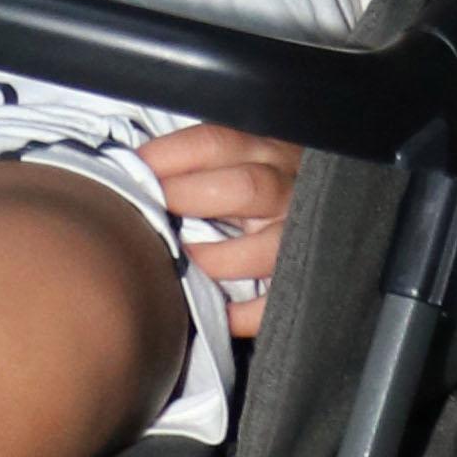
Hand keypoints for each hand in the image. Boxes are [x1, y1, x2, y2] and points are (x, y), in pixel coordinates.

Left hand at [144, 120, 301, 338]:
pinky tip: (219, 313)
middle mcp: (289, 188)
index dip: (168, 156)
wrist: (326, 218)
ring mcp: (302, 236)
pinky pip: (277, 302)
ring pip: (268, 247)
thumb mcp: (243, 161)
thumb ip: (203, 163)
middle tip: (151, 215)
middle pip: (247, 187)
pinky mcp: (308, 281)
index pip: (216, 142)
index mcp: (266, 151)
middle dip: (190, 199)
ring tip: (186, 264)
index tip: (131, 172)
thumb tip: (135, 173)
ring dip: (217, 259)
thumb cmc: (261, 194)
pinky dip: (245, 313)